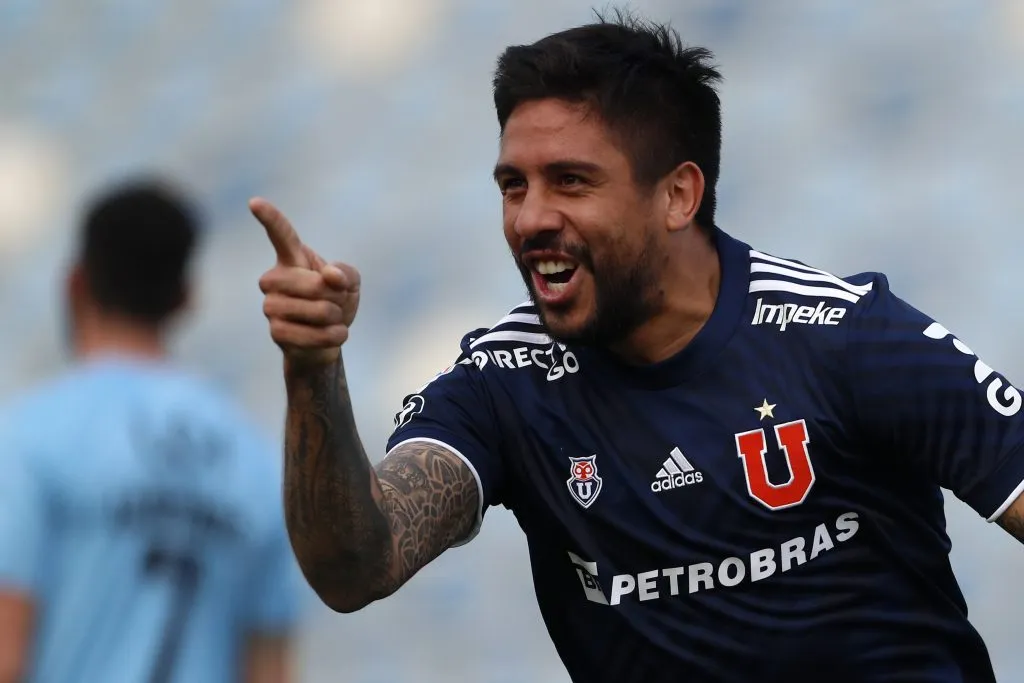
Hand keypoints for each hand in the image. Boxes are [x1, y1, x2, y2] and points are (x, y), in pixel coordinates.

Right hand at [251, 197, 359, 366]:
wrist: (327, 339)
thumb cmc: (336, 302)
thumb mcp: (350, 282)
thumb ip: (345, 272)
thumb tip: (330, 276)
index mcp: (291, 259)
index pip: (280, 234)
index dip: (270, 218)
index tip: (255, 202)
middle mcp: (274, 279)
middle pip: (315, 284)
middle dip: (336, 296)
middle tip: (335, 302)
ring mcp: (271, 306)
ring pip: (319, 310)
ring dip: (337, 317)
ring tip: (332, 320)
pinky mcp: (276, 332)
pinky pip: (315, 334)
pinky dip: (334, 336)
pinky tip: (333, 335)